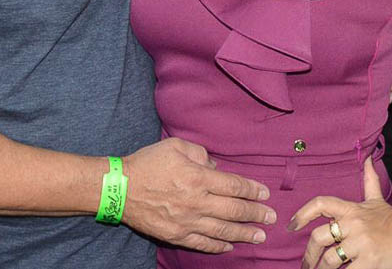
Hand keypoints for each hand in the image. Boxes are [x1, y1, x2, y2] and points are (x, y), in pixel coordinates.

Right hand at [122, 137, 275, 253]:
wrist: (120, 188)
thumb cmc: (148, 162)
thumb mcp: (175, 146)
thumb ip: (200, 153)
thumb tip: (216, 168)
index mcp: (197, 177)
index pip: (233, 186)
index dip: (252, 190)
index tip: (265, 194)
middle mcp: (196, 201)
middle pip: (233, 210)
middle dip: (255, 214)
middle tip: (271, 217)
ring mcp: (187, 221)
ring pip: (222, 230)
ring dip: (244, 233)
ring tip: (260, 235)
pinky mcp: (176, 235)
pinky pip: (203, 243)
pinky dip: (219, 245)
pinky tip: (231, 246)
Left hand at [290, 159, 391, 268]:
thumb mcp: (377, 199)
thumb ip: (368, 180)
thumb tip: (367, 157)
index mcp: (351, 209)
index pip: (321, 204)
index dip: (302, 213)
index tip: (291, 225)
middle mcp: (353, 225)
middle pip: (319, 237)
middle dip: (309, 254)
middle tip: (305, 264)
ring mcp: (361, 244)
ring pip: (330, 259)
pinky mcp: (369, 262)